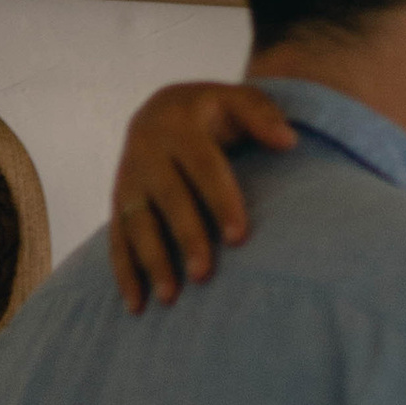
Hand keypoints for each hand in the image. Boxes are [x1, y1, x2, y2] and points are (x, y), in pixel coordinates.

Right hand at [109, 84, 296, 309]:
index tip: (239, 238)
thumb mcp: (238, 100)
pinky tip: (136, 304)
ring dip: (150, 260)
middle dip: (185, 237)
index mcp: (179, 124)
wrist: (162, 107)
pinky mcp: (117, 201)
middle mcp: (147, 150)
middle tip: (204, 275)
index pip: (203, 167)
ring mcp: (128, 178)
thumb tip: (289, 141)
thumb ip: (263, 117)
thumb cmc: (214, 111)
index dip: (221, 201)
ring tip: (169, 298)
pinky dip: (124, 272)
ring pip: (135, 222)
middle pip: (167, 198)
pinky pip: (116, 238)